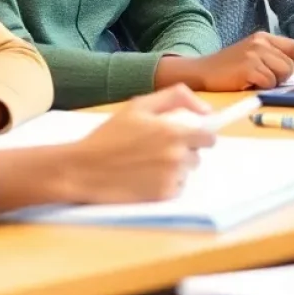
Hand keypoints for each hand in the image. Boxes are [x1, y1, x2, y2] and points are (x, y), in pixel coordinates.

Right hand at [63, 85, 215, 203]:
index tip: (189, 135)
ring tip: (148, 162)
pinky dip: (166, 184)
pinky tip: (145, 177)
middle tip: (157, 148)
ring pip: (187, 172)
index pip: (209, 137)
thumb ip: (176, 97)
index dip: (200, 135)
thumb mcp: (140, 105)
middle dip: (184, 151)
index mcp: (174, 132)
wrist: (84, 169)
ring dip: (175, 168)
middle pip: (197, 155)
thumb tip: (206, 110)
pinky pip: (177, 188)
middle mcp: (177, 156)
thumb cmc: (111, 135)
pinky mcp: (162, 197)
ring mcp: (171, 178)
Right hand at [189, 33, 293, 90]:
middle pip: (289, 64)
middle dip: (283, 78)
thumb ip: (271, 57)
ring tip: (257, 82)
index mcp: (263, 37)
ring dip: (272, 83)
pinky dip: (262, 88)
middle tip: (267, 82)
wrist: (202, 72)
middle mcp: (260, 42)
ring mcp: (254, 54)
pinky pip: (269, 82)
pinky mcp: (249, 67)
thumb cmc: (229, 67)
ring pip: (282, 73)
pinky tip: (249, 85)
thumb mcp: (252, 53)